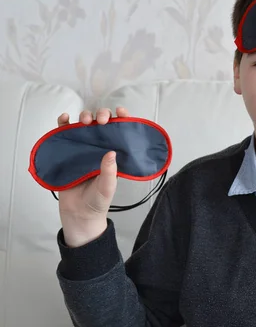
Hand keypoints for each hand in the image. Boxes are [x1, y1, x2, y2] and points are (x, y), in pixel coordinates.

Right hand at [56, 107, 129, 247]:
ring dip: (84, 116)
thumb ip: (110, 172)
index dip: (122, 119)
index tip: (121, 113)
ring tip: (84, 121)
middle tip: (102, 121)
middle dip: (102, 115)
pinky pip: (64, 134)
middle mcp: (100, 147)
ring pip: (84, 125)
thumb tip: (112, 153)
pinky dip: (63, 123)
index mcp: (114, 153)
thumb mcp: (107, 188)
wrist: (78, 213)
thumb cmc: (97, 201)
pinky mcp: (68, 151)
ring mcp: (83, 148)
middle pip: (101, 123)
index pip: (120, 131)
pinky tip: (64, 119)